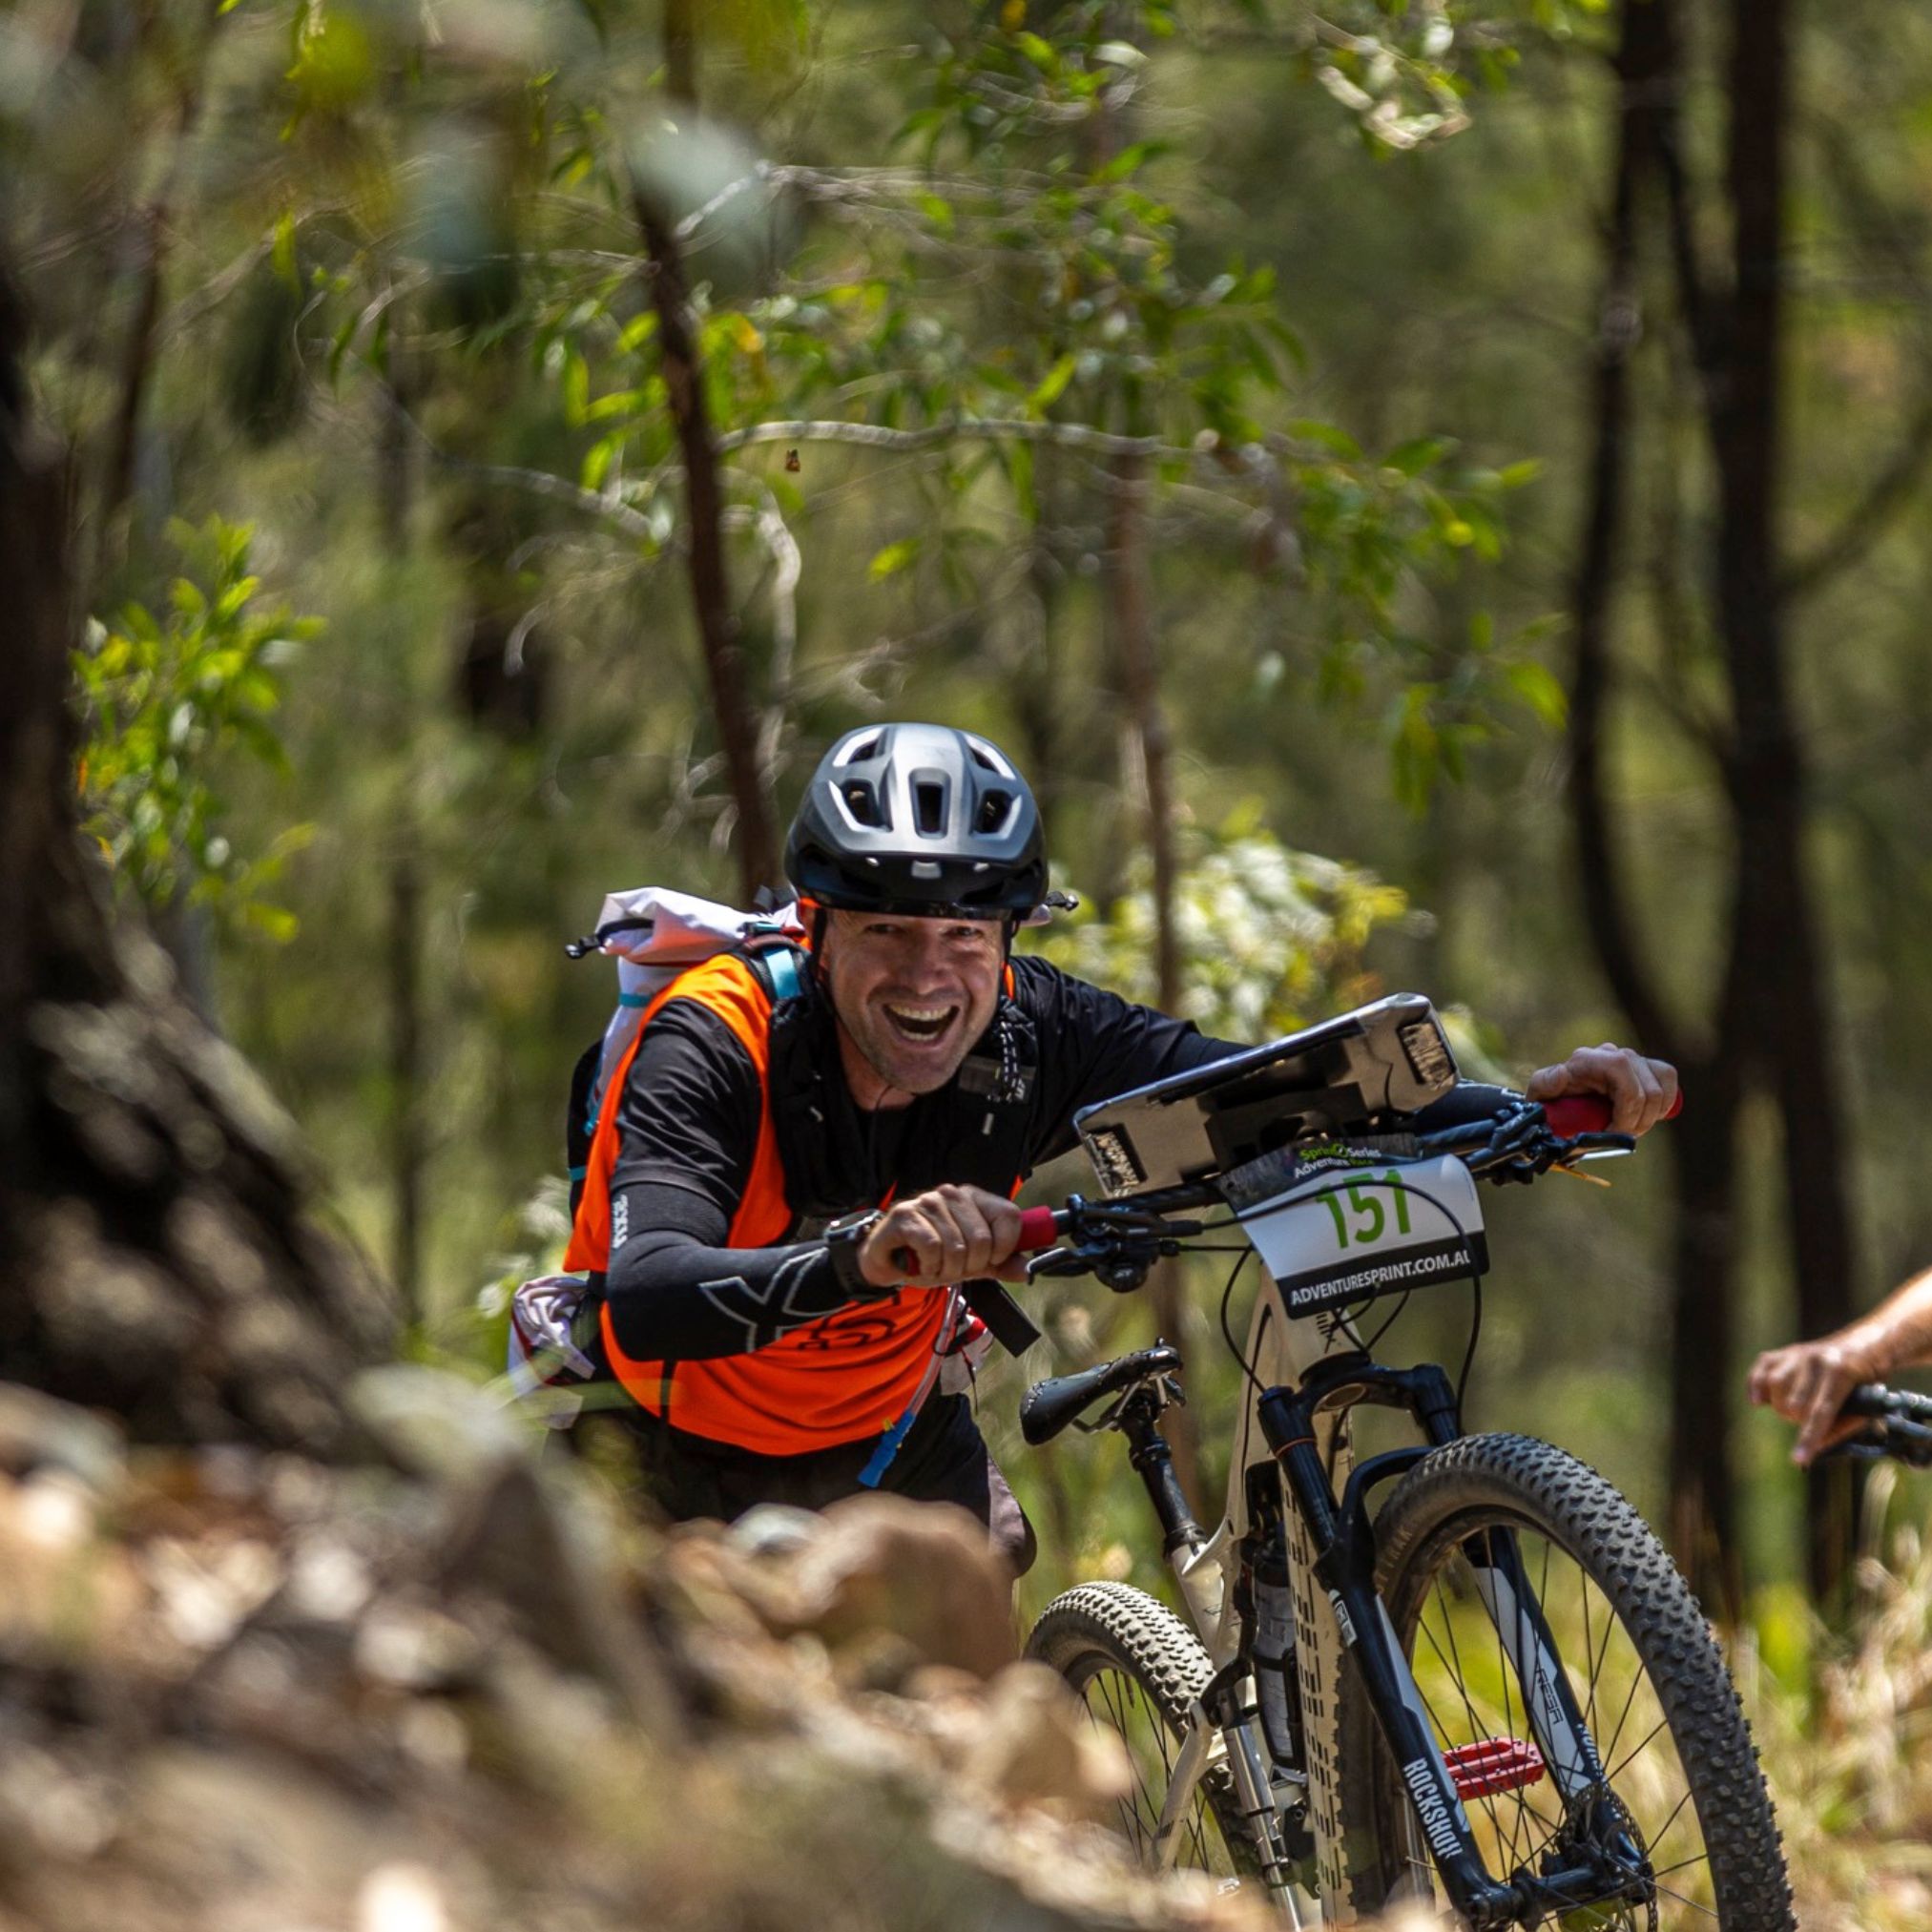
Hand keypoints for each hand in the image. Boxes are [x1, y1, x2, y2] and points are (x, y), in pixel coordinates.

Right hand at [857, 1183, 1025, 1289]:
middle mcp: (951, 1194)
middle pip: (982, 1239)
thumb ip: (999, 1264)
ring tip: (935, 1267)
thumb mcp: (971, 1263)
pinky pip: (932, 1248)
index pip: (1008, 1215)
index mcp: (973, 1198)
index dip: (1006, 1246)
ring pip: (957, 1248)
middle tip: (954, 1269)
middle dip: (971, 1266)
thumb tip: (1025, 1269)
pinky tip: (920, 1264)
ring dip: (947, 1270)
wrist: (887, 1260)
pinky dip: (929, 1267)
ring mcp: (927, 1202)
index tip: (992, 1260)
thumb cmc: (931, 1257)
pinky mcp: (905, 1215)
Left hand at [1525, 1042, 1678, 1136]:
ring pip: (1660, 1089)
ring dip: (1649, 1117)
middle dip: (1637, 1122)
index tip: (1612, 1132)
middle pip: (1646, 1091)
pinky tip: (1648, 1115)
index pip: (1623, 1072)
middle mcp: (1613, 1053)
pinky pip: (1668, 1079)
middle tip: (1620, 1137)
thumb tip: (1562, 1074)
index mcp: (1588, 1059)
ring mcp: (1632, 1058)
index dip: (1626, 1109)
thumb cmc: (1552, 1099)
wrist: (1563, 1101)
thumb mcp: (1540, 1094)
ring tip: (1630, 1129)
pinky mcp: (1647, 1066)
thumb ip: (1545, 1083)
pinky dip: (1664, 1103)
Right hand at [1748, 1334, 1883, 1466]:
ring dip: (1781, 1405)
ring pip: (1774, 1385)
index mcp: (1841, 1373)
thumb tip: (1816, 1447)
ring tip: (1794, 1409)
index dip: (1809, 1437)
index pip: (1820, 1412)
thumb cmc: (1867, 1383)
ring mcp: (1797, 1353)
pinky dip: (1755, 1386)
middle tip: (1810, 1420)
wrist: (1865, 1346)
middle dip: (1799, 1419)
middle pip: (1794, 1402)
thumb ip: (1841, 1427)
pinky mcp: (1784, 1351)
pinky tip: (1759, 1401)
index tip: (1798, 1459)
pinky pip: (1760, 1369)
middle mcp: (1816, 1359)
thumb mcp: (1867, 1406)